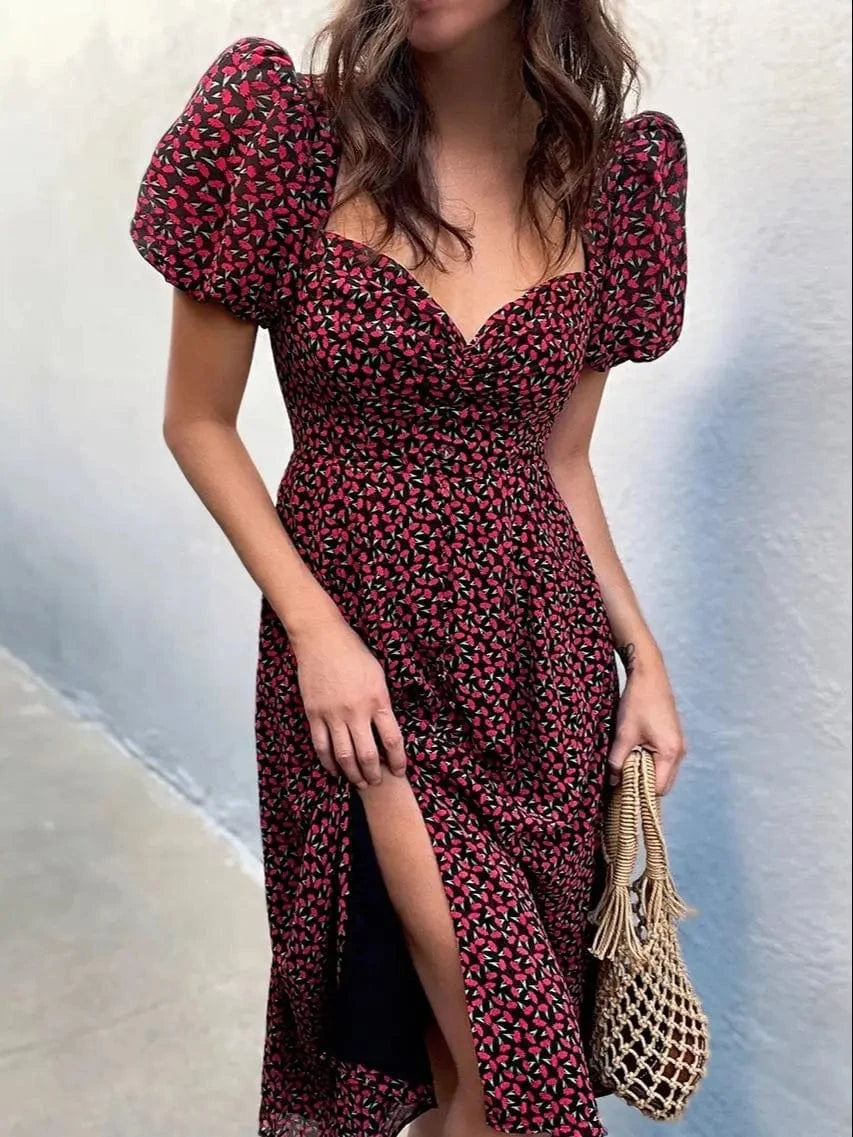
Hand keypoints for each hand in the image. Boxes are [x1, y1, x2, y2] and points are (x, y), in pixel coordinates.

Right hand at [290, 611, 407, 787]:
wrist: (322, 639)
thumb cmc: (354, 654)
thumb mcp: (378, 676)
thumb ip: (382, 703)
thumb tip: (384, 729)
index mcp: (378, 700)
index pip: (392, 740)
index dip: (397, 761)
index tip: (399, 771)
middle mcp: (357, 711)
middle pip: (368, 755)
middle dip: (374, 774)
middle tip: (377, 783)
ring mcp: (333, 714)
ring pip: (344, 756)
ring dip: (353, 774)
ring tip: (359, 783)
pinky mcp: (314, 714)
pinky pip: (321, 745)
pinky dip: (328, 762)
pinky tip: (335, 770)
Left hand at [607, 650, 686, 795]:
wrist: (649, 675)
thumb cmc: (637, 702)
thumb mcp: (623, 733)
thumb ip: (617, 761)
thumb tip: (613, 782)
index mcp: (670, 753)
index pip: (658, 789)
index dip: (640, 792)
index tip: (621, 790)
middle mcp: (679, 751)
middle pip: (664, 784)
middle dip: (644, 785)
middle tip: (622, 780)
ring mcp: (679, 744)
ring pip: (664, 772)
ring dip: (647, 773)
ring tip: (627, 766)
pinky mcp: (674, 737)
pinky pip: (664, 760)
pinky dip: (651, 763)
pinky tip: (635, 755)